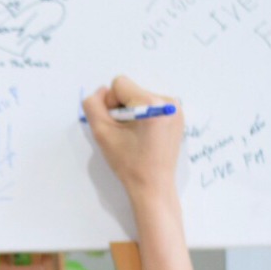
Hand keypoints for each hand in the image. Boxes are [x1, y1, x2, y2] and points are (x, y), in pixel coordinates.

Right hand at [82, 75, 183, 201]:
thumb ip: (93, 106)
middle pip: (131, 90)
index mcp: (152, 104)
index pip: (119, 84)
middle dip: (122, 108)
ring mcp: (176, 108)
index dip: (109, 104)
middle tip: (124, 133)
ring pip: (140, 97)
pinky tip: (145, 135)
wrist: (153, 185)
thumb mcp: (101, 134)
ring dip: (132, 112)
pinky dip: (143, 116)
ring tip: (135, 136)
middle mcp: (169, 101)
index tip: (115, 125)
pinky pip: (152, 105)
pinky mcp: (178, 115)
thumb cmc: (128, 163)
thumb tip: (100, 91)